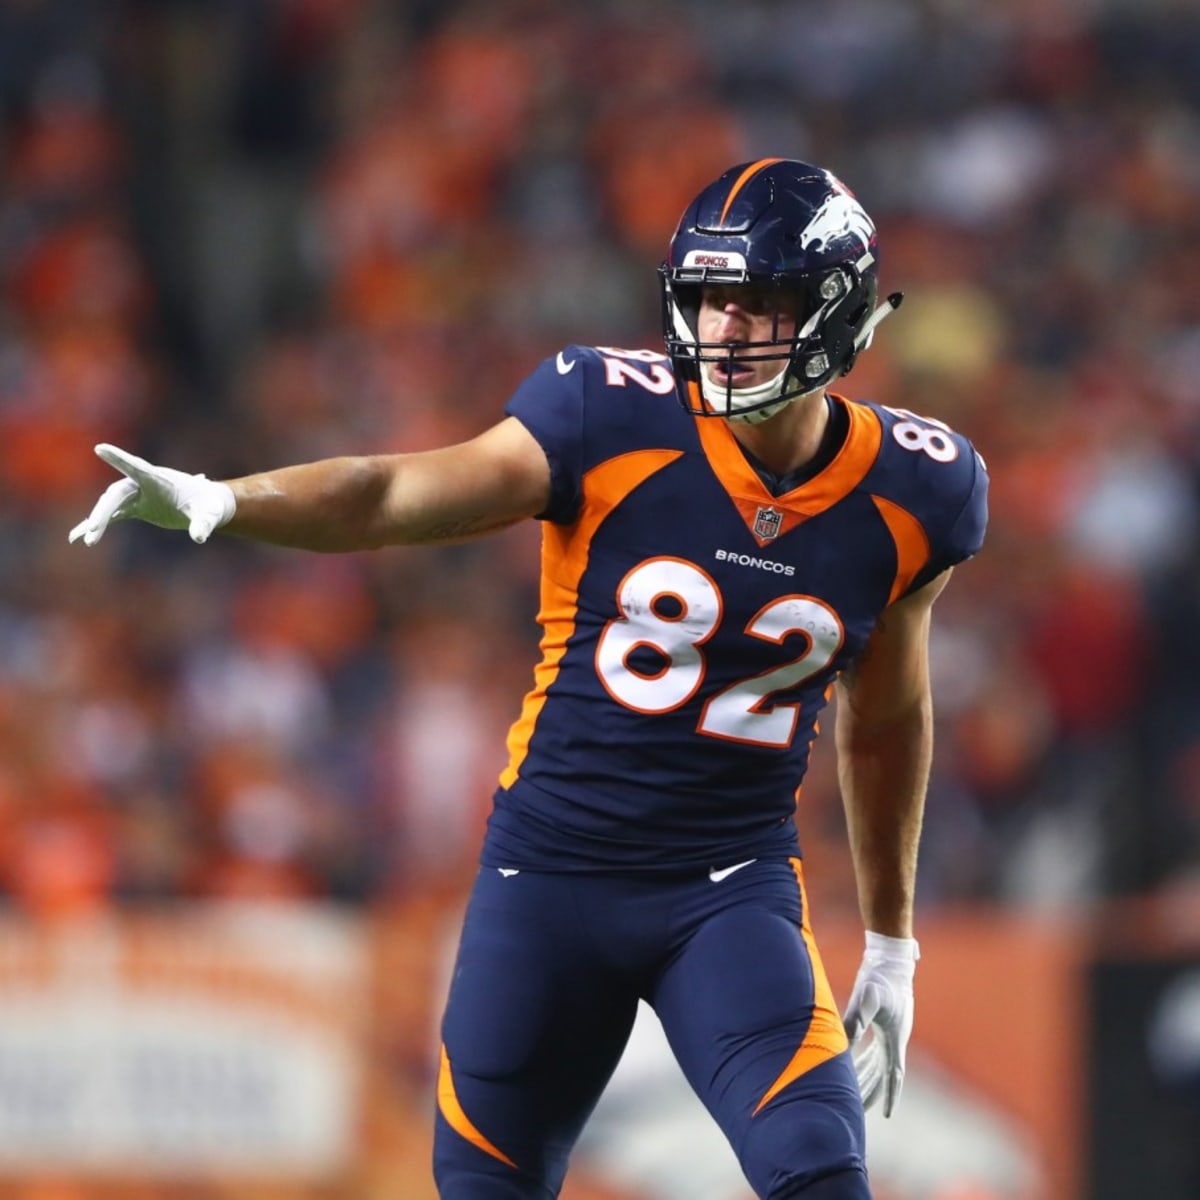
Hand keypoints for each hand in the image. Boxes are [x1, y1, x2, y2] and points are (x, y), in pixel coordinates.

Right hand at [69, 443, 236, 546]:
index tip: (101, 448)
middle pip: (116, 494)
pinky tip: (79, 537)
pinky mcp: (136, 507)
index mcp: (159, 479)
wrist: (207, 506)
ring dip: (97, 521)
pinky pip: (112, 515)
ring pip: (109, 505)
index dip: (119, 458)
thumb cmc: (209, 506)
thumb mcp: (210, 515)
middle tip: (94, 529)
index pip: (137, 467)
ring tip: (83, 540)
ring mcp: (137, 495)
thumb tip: (199, 536)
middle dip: (103, 511)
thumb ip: (204, 523)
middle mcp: (143, 484)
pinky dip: (98, 525)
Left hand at [842, 931, 918, 1117]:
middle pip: (884, 1074)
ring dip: (867, 1077)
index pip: (894, 1075)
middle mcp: (895, 1038)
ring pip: (878, 1062)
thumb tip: (842, 1044)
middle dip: (872, 1092)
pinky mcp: (882, 1021)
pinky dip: (865, 1058)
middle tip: (859, 1111)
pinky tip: (854, 1063)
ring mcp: (890, 1030)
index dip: (890, 1095)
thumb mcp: (866, 998)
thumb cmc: (880, 976)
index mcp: (894, 1038)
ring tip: (855, 1092)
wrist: (890, 956)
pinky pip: (874, 1048)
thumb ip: (855, 1021)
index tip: (887, 1116)